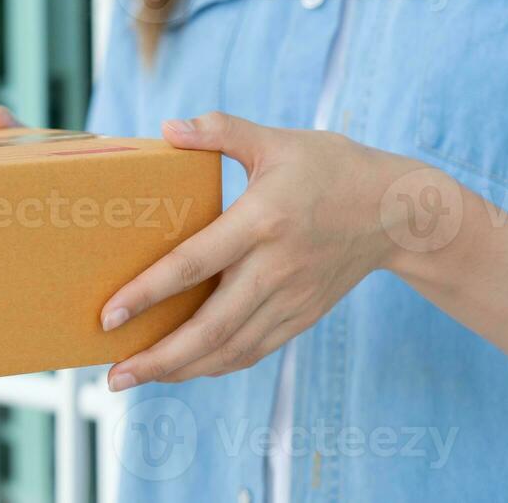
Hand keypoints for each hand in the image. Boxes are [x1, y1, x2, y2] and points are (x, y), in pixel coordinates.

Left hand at [102, 112, 451, 389]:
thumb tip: (167, 127)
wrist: (399, 212)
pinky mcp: (303, 315)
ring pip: (230, 349)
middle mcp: (275, 269)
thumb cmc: (331, 167)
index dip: (147, 293)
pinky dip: (216, 365)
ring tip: (135, 379)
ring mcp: (291, 299)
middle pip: (210, 327)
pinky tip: (184, 370)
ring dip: (181, 370)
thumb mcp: (277, 141)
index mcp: (261, 222)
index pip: (193, 265)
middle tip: (113, 376)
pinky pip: (253, 350)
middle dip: (157, 357)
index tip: (108, 316)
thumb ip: (221, 131)